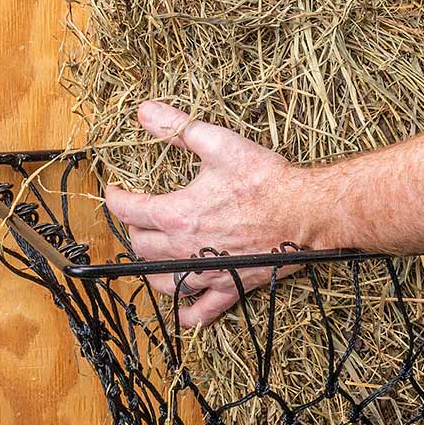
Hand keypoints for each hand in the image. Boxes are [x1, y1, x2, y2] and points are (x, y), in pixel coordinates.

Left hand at [104, 101, 312, 327]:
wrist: (307, 211)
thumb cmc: (267, 181)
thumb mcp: (220, 144)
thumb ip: (179, 128)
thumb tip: (144, 111)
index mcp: (176, 215)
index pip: (128, 210)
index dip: (116, 197)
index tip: (117, 190)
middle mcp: (185, 250)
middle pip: (140, 246)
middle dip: (135, 229)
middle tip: (141, 215)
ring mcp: (206, 272)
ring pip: (160, 280)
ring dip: (151, 267)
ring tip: (156, 253)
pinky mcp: (230, 286)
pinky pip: (200, 311)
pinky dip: (186, 312)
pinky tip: (182, 305)